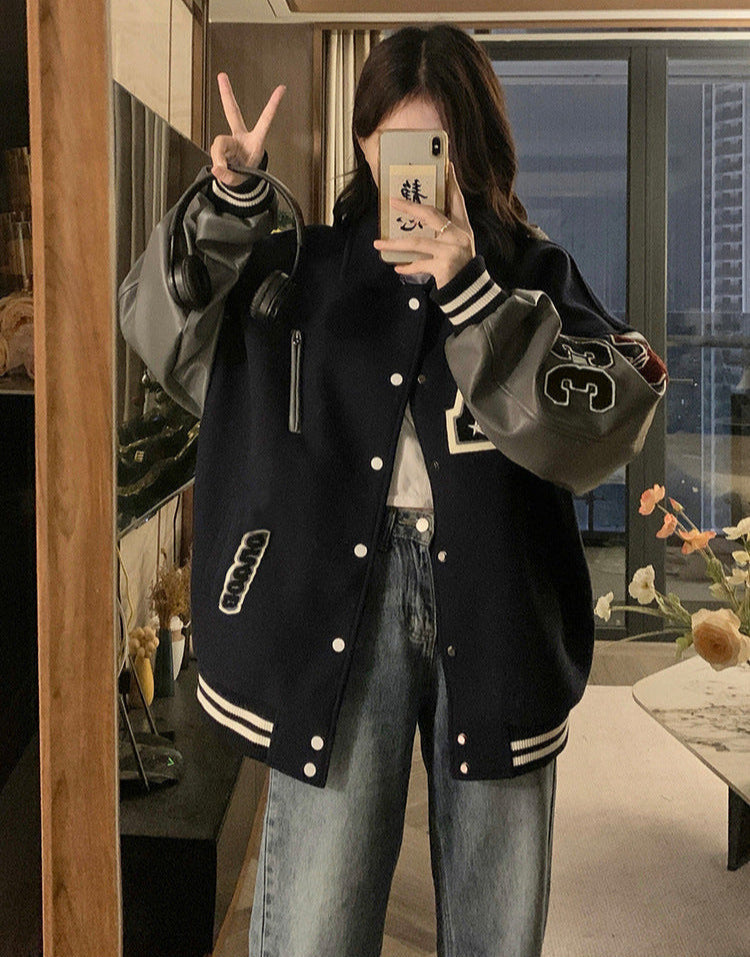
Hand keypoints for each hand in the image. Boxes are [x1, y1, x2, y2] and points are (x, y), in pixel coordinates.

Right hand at [210, 73, 285, 188]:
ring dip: (220, 157)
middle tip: (222, 76)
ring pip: (219, 143)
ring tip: (225, 170)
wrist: (239, 184)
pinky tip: (219, 169)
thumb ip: (228, 175)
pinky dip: (216, 162)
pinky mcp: (221, 148)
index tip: (282, 89)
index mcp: (256, 142)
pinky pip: (215, 151)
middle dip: (226, 94)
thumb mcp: (241, 179)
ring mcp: (230, 141)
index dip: (272, 105)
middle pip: (232, 112)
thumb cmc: (245, 177)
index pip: (265, 121)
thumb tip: (216, 168)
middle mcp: (241, 137)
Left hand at [373, 163, 475, 288]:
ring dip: (395, 243)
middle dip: (410, 207)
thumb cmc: (460, 266)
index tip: (447, 165)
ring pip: (417, 242)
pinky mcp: (443, 267)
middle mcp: (458, 236)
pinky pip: (419, 264)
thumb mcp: (457, 245)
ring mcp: (450, 251)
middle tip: (393, 201)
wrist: (470, 291)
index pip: (457, 200)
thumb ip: (443, 233)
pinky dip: (407, 266)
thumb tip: (417, 222)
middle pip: (431, 214)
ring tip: (379, 244)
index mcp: (463, 228)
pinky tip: (397, 266)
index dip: (452, 182)